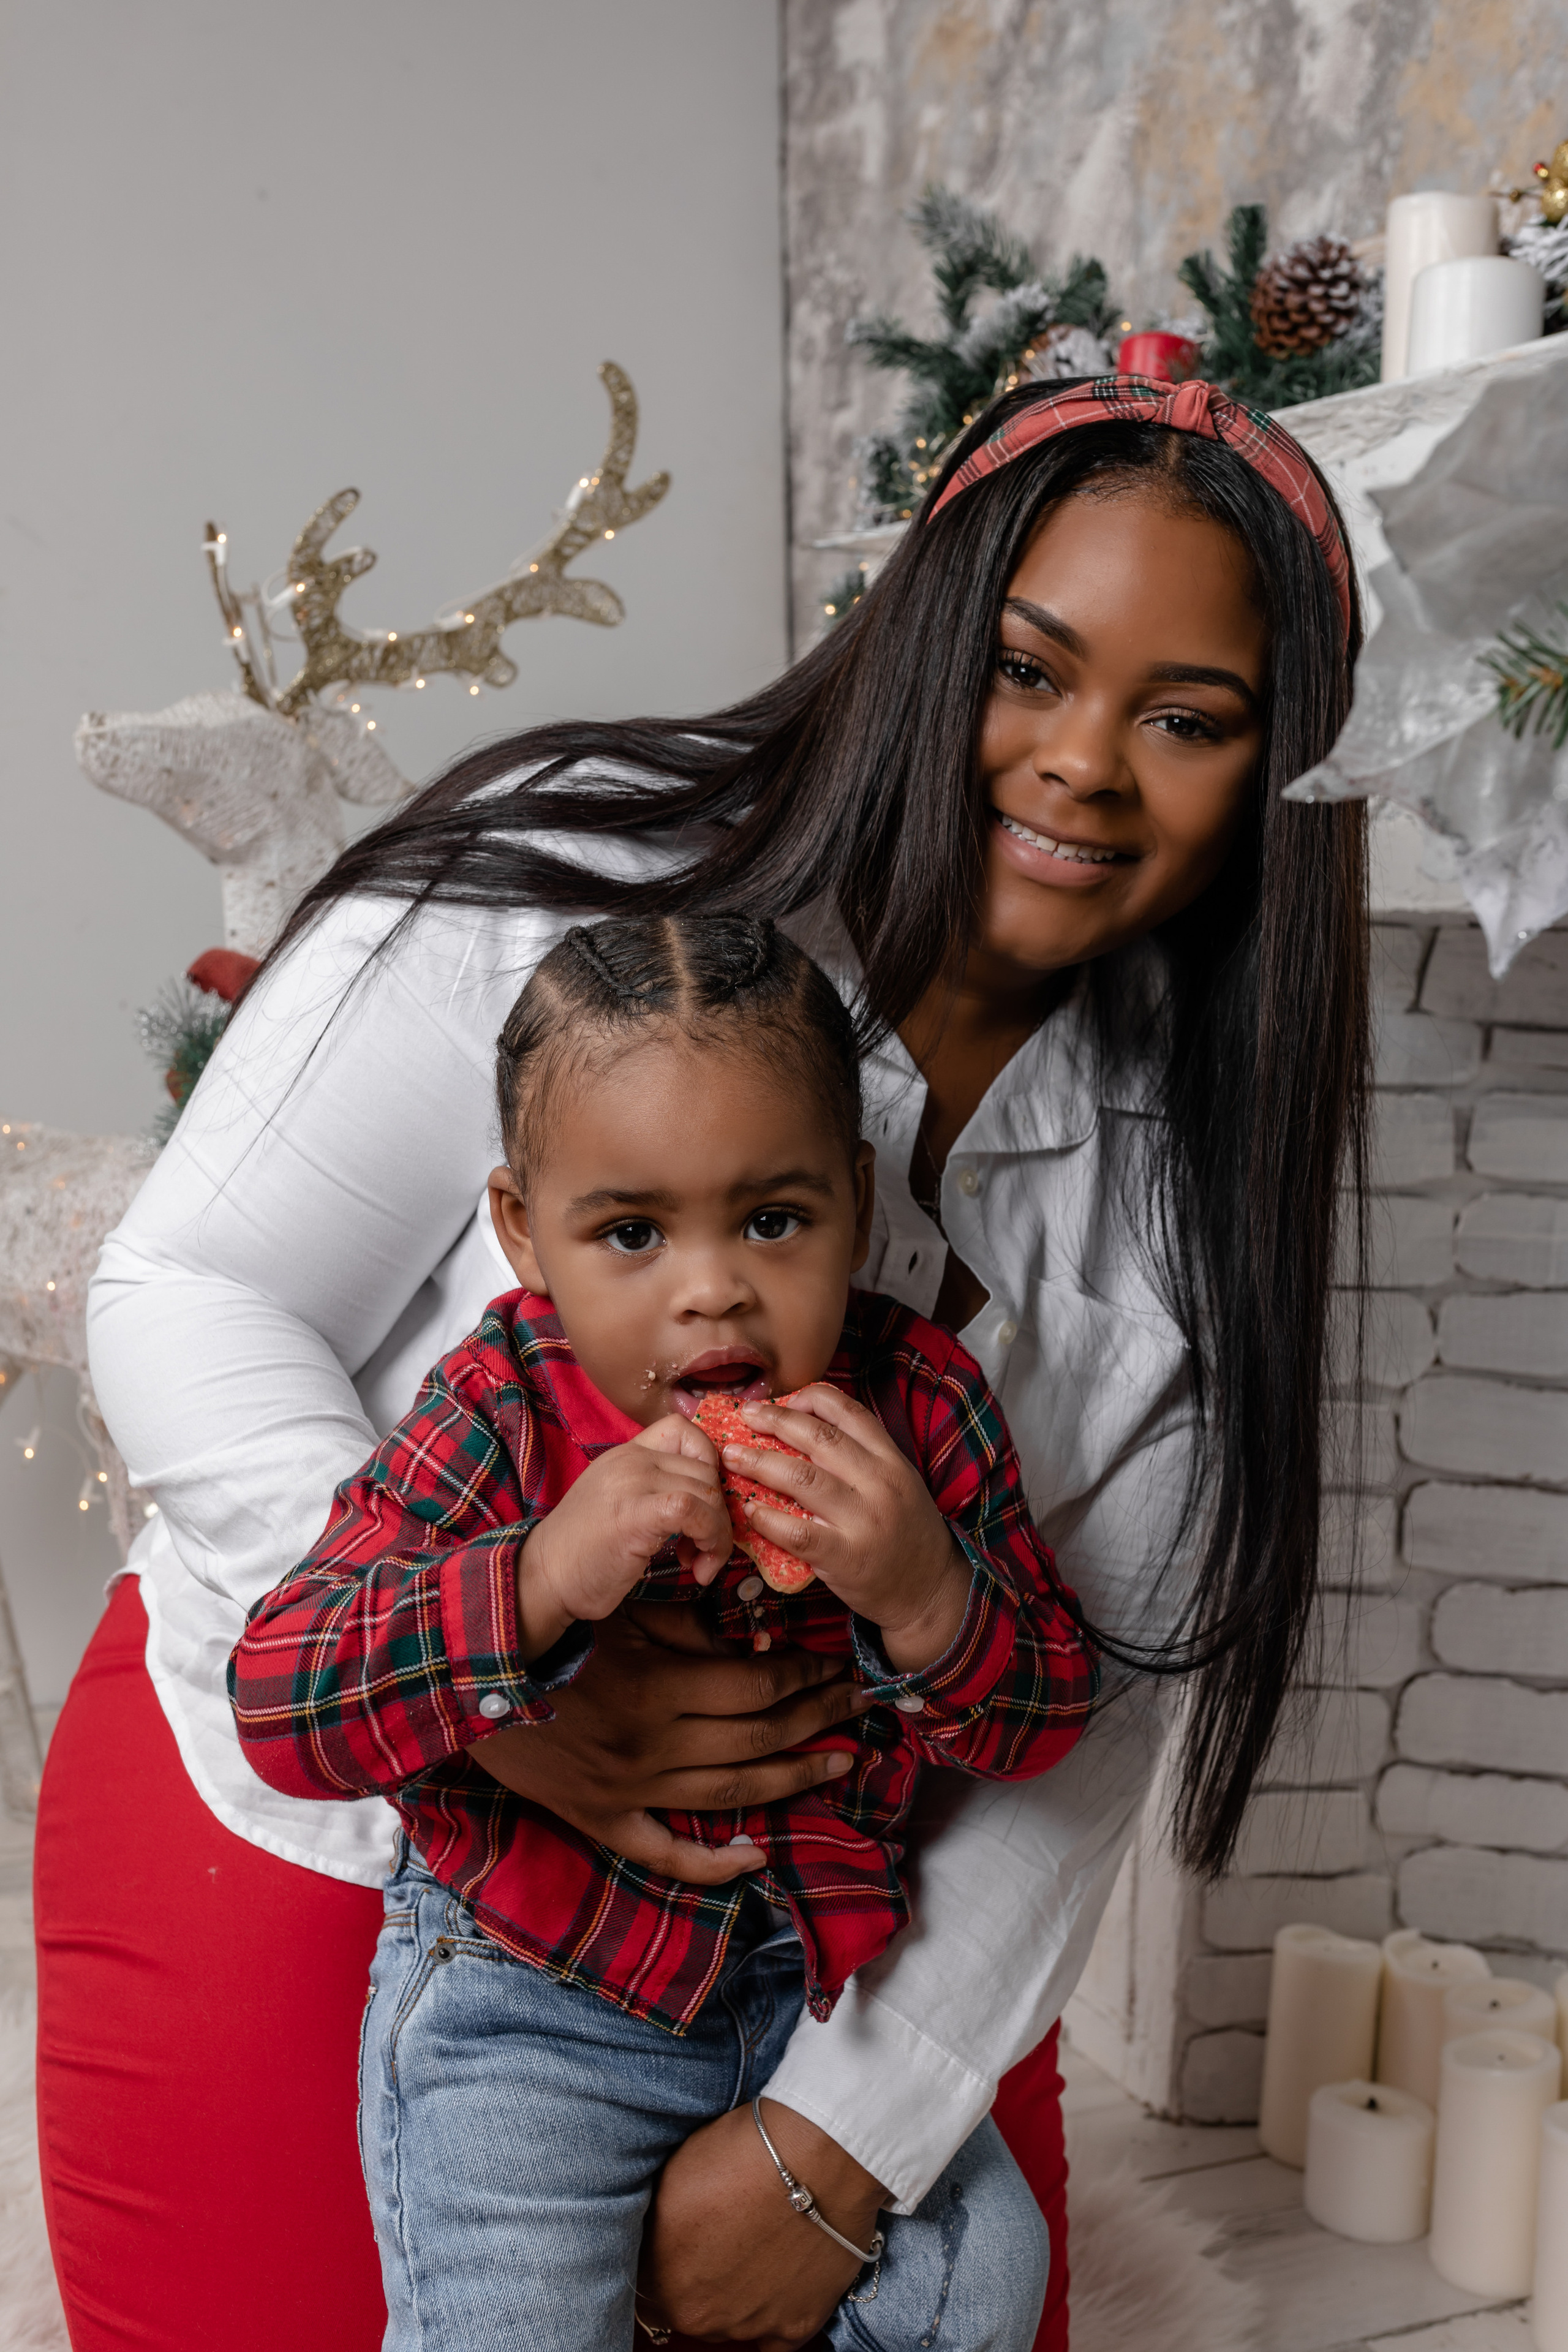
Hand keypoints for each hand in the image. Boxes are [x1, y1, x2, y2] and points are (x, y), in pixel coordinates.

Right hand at [466, 1603, 872, 1885]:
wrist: (464, 1681)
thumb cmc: (551, 1634)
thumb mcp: (622, 1614)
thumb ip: (688, 1628)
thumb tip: (751, 1641)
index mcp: (656, 1688)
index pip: (756, 1687)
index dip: (807, 1678)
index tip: (840, 1666)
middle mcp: (650, 1747)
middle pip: (757, 1738)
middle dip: (819, 1721)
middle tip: (861, 1705)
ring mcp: (628, 1792)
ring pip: (731, 1795)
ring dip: (794, 1779)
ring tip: (842, 1763)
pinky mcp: (602, 1821)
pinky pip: (667, 1854)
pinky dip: (716, 1864)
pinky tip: (760, 1856)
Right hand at [516, 1415, 730, 1658]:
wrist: (543, 1577)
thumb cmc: (584, 1552)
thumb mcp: (621, 1503)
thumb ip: (655, 1489)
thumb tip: (707, 1503)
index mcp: (627, 1454)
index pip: (684, 1430)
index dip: (709, 1464)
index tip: (704, 1504)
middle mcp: (631, 1460)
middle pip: (706, 1469)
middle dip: (719, 1514)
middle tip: (704, 1550)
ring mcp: (632, 1482)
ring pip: (707, 1492)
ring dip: (717, 1534)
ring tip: (700, 1563)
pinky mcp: (636, 1513)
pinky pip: (693, 1511)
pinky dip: (709, 1539)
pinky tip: (696, 1566)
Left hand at [639, 2100, 885, 2348]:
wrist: (818, 2154)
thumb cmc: (743, 2152)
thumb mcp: (672, 2176)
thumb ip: (657, 2224)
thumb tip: (656, 2238)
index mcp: (662, 2277)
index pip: (645, 2285)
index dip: (662, 2260)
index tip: (680, 2241)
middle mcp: (700, 2316)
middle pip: (690, 2307)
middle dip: (700, 2278)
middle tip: (724, 2237)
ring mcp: (748, 2327)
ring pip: (731, 2321)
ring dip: (739, 2294)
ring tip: (761, 2246)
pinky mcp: (796, 2329)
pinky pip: (774, 2337)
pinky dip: (776, 2312)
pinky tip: (783, 2274)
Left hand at [725, 1387, 971, 1670]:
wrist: (928, 1589)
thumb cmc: (904, 1532)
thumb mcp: (897, 1482)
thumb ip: (860, 1457)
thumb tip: (800, 1428)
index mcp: (891, 1459)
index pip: (848, 1411)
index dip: (809, 1398)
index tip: (780, 1399)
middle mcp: (879, 1483)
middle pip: (818, 1437)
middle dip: (774, 1420)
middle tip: (744, 1416)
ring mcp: (862, 1520)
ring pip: (802, 1478)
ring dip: (759, 1463)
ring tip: (732, 1456)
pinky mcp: (845, 1557)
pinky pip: (798, 1532)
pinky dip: (768, 1518)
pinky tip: (749, 1511)